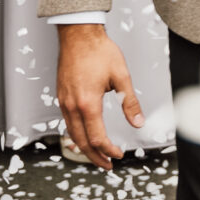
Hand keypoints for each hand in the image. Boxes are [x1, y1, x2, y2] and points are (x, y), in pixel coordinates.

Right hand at [55, 22, 142, 169]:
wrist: (78, 34)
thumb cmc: (99, 51)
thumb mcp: (121, 76)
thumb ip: (130, 102)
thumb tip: (138, 122)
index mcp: (88, 103)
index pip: (97, 138)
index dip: (109, 150)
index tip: (119, 155)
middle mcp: (72, 106)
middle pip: (81, 141)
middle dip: (95, 156)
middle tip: (107, 165)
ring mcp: (63, 101)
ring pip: (72, 133)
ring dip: (84, 147)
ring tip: (97, 154)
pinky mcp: (61, 96)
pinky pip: (67, 122)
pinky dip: (76, 134)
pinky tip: (85, 135)